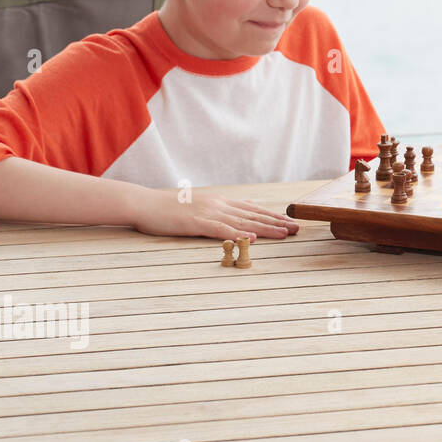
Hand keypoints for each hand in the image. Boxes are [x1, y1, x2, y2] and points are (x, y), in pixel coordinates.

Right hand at [133, 189, 300, 239]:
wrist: (145, 203)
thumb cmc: (170, 207)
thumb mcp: (202, 204)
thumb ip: (225, 206)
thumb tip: (247, 204)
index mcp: (221, 202)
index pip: (253, 209)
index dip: (273, 216)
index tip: (290, 221)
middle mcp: (219, 205)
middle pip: (253, 215)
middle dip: (276, 222)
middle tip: (296, 229)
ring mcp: (209, 213)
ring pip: (243, 223)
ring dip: (265, 229)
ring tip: (284, 234)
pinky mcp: (197, 223)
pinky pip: (221, 230)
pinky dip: (238, 234)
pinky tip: (253, 239)